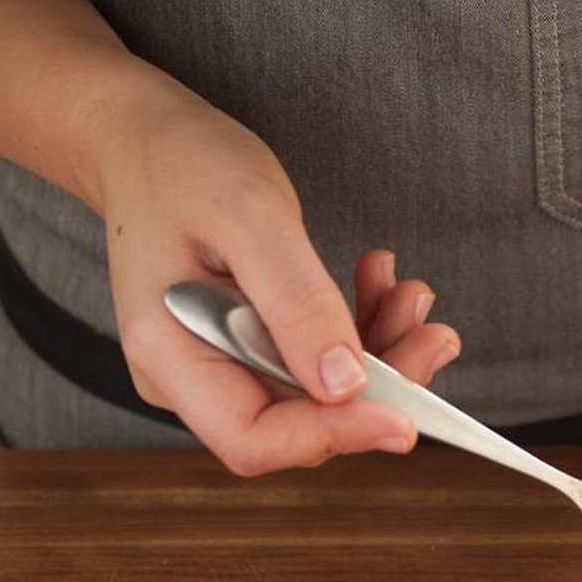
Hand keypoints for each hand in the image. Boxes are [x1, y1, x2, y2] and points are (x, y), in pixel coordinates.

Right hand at [97, 77, 460, 473]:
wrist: (148, 142)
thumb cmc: (184, 165)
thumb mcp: (249, 215)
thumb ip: (295, 302)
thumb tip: (345, 385)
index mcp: (169, 355)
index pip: (254, 439)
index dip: (333, 435)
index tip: (405, 415)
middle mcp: (189, 378)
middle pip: (297, 424)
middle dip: (377, 387)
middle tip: (433, 333)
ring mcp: (218, 366)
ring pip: (317, 395)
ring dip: (379, 353)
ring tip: (410, 294)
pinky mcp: (246, 348)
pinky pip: (314, 361)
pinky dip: (358, 329)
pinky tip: (378, 281)